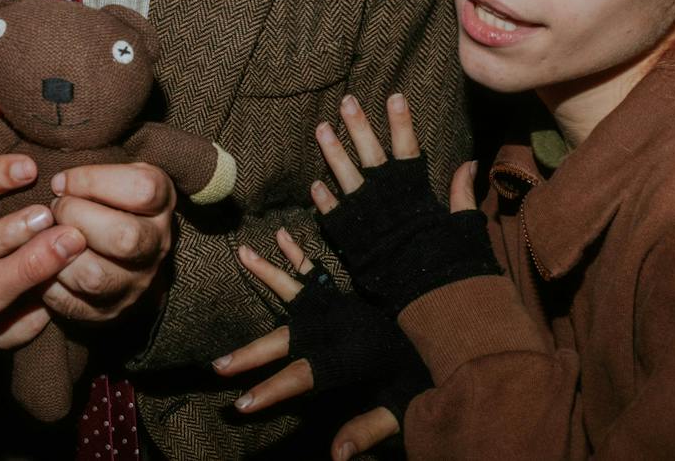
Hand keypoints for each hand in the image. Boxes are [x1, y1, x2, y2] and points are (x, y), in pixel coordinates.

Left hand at [41, 162, 174, 323]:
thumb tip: (36, 136)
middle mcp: (156, 245)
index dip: (93, 180)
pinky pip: (72, 305)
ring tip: (45, 236)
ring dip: (58, 253)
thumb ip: (90, 149)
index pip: (142, 189)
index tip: (62, 180)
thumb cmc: (101, 195)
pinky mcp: (107, 311)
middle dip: (76, 217)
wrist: (114, 248)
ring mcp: (135, 283)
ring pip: (95, 276)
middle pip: (124, 237)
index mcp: (161, 203)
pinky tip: (43, 263)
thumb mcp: (110, 165)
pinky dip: (48, 283)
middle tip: (55, 208)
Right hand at [219, 229, 406, 460]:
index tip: (242, 403)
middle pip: (287, 341)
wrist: (456, 328)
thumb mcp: (403, 407)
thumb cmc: (427, 375)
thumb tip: (337, 457)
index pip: (303, 378)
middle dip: (251, 354)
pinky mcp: (347, 295)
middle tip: (219, 365)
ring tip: (241, 253)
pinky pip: (317, 271)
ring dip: (268, 273)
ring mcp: (340, 309)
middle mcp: (338, 330)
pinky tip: (279, 236)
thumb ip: (369, 429)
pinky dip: (297, 253)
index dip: (271, 390)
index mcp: (349, 358)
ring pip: (297, 291)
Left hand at [312, 94, 493, 313]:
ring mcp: (369, 220)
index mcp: (417, 194)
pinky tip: (314, 184)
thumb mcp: (465, 224)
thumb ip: (461, 193)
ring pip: (346, 179)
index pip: (409, 148)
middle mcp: (390, 201)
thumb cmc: (455, 263)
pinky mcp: (353, 243)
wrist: (436, 302)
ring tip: (320, 128)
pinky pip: (334, 217)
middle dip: (359, 126)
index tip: (394, 95)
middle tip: (346, 100)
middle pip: (372, 155)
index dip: (402, 122)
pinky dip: (324, 201)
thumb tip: (470, 163)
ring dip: (333, 153)